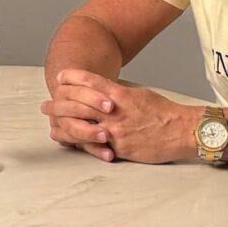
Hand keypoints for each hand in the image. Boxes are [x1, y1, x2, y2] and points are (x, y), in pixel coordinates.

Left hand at [41, 70, 195, 163]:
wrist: (182, 131)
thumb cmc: (163, 112)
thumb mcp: (139, 95)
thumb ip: (119, 95)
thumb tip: (104, 95)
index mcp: (120, 95)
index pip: (91, 82)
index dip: (73, 78)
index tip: (60, 77)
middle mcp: (114, 111)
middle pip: (79, 105)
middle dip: (59, 104)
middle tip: (45, 105)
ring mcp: (115, 131)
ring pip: (82, 128)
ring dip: (64, 127)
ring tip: (51, 126)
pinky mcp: (120, 149)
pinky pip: (96, 147)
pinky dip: (81, 145)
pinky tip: (70, 144)